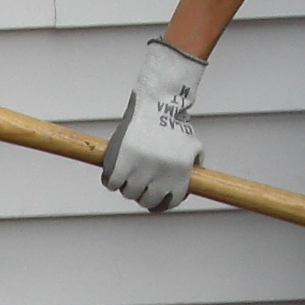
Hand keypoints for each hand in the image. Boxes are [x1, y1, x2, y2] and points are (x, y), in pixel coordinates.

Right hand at [101, 42, 206, 211]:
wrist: (157, 102)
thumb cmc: (173, 122)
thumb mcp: (192, 146)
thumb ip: (194, 166)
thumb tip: (194, 183)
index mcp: (179, 175)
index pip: (168, 203)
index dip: (158, 201)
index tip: (151, 196)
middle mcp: (162, 175)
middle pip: (145, 200)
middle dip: (140, 193)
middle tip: (135, 181)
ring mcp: (141, 169)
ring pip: (128, 192)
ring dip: (125, 184)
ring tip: (126, 169)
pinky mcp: (121, 162)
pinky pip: (111, 183)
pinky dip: (110, 178)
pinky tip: (113, 168)